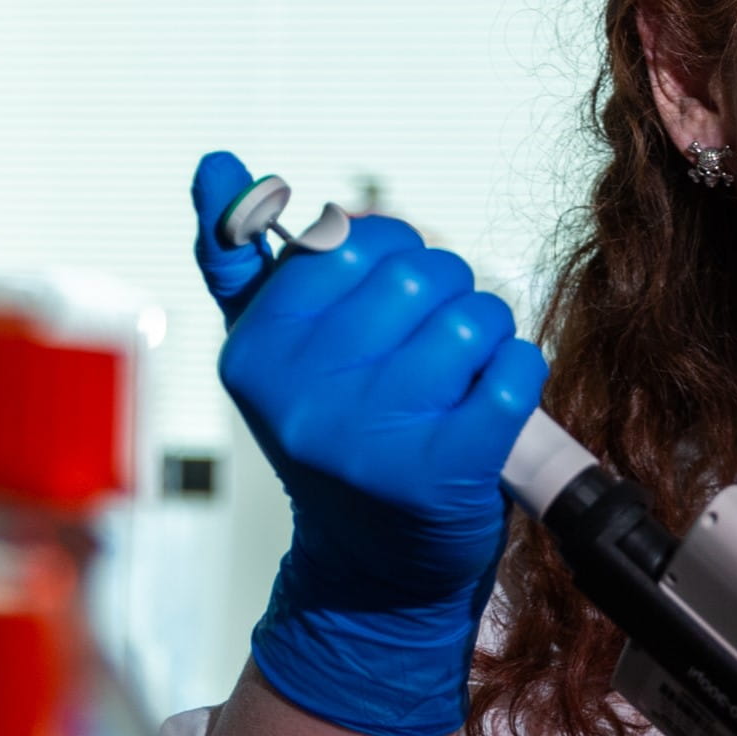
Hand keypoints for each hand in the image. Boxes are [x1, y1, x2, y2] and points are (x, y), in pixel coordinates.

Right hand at [192, 151, 546, 735]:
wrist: (374, 571)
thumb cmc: (335, 442)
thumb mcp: (272, 356)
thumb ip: (240, 260)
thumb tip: (218, 164)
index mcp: (258, 351)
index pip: (352, 239)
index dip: (392, 255)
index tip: (387, 302)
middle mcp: (306, 392)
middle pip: (421, 271)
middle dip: (446, 292)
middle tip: (434, 342)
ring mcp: (375, 434)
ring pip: (475, 315)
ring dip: (487, 332)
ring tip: (462, 374)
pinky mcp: (445, 469)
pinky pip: (514, 369)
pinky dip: (518, 371)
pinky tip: (493, 398)